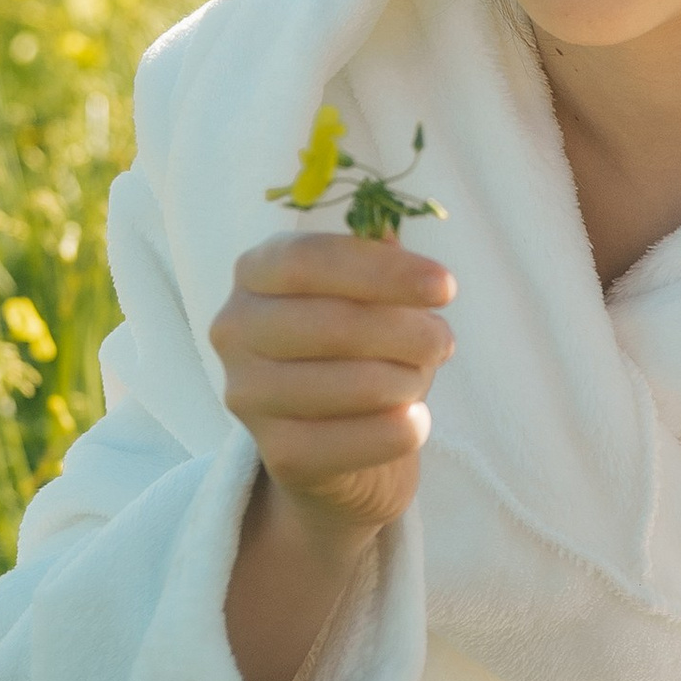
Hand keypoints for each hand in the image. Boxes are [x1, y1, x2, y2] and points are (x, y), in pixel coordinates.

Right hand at [209, 231, 457, 549]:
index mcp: (255, 272)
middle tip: (444, 341)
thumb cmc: (359, 348)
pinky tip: (415, 420)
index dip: (383, 272)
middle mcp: (235, 329)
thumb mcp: (368, 293)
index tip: (445, 287)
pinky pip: (352, 441)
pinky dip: (398, 430)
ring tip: (420, 378)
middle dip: (406, 332)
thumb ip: (378, 257)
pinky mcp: (277, 454)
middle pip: (333, 323)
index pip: (310, 260)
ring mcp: (247, 395)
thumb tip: (391, 227)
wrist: (340, 445)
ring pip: (347, 384)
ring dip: (406, 380)